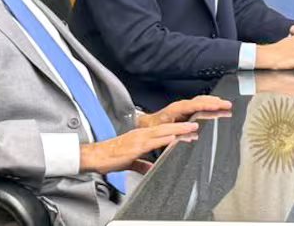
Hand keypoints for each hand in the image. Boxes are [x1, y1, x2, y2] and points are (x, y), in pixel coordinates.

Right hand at [78, 122, 199, 173]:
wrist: (96, 156)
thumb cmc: (111, 156)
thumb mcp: (130, 161)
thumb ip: (142, 164)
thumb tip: (151, 169)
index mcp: (142, 136)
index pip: (163, 131)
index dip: (176, 129)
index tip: (189, 129)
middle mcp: (142, 135)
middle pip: (166, 128)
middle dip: (182, 127)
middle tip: (197, 125)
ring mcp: (139, 139)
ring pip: (162, 132)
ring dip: (178, 131)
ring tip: (191, 130)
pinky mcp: (135, 147)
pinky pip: (153, 142)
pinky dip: (164, 140)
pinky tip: (173, 139)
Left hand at [137, 95, 231, 128]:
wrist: (144, 126)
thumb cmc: (150, 131)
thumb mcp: (159, 136)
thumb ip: (171, 137)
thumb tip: (188, 136)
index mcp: (172, 111)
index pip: (191, 105)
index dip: (205, 105)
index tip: (216, 106)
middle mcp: (178, 107)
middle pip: (198, 101)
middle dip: (213, 102)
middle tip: (227, 105)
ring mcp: (182, 108)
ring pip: (199, 101)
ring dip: (213, 101)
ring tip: (225, 104)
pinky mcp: (184, 111)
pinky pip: (198, 104)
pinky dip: (208, 103)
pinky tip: (216, 106)